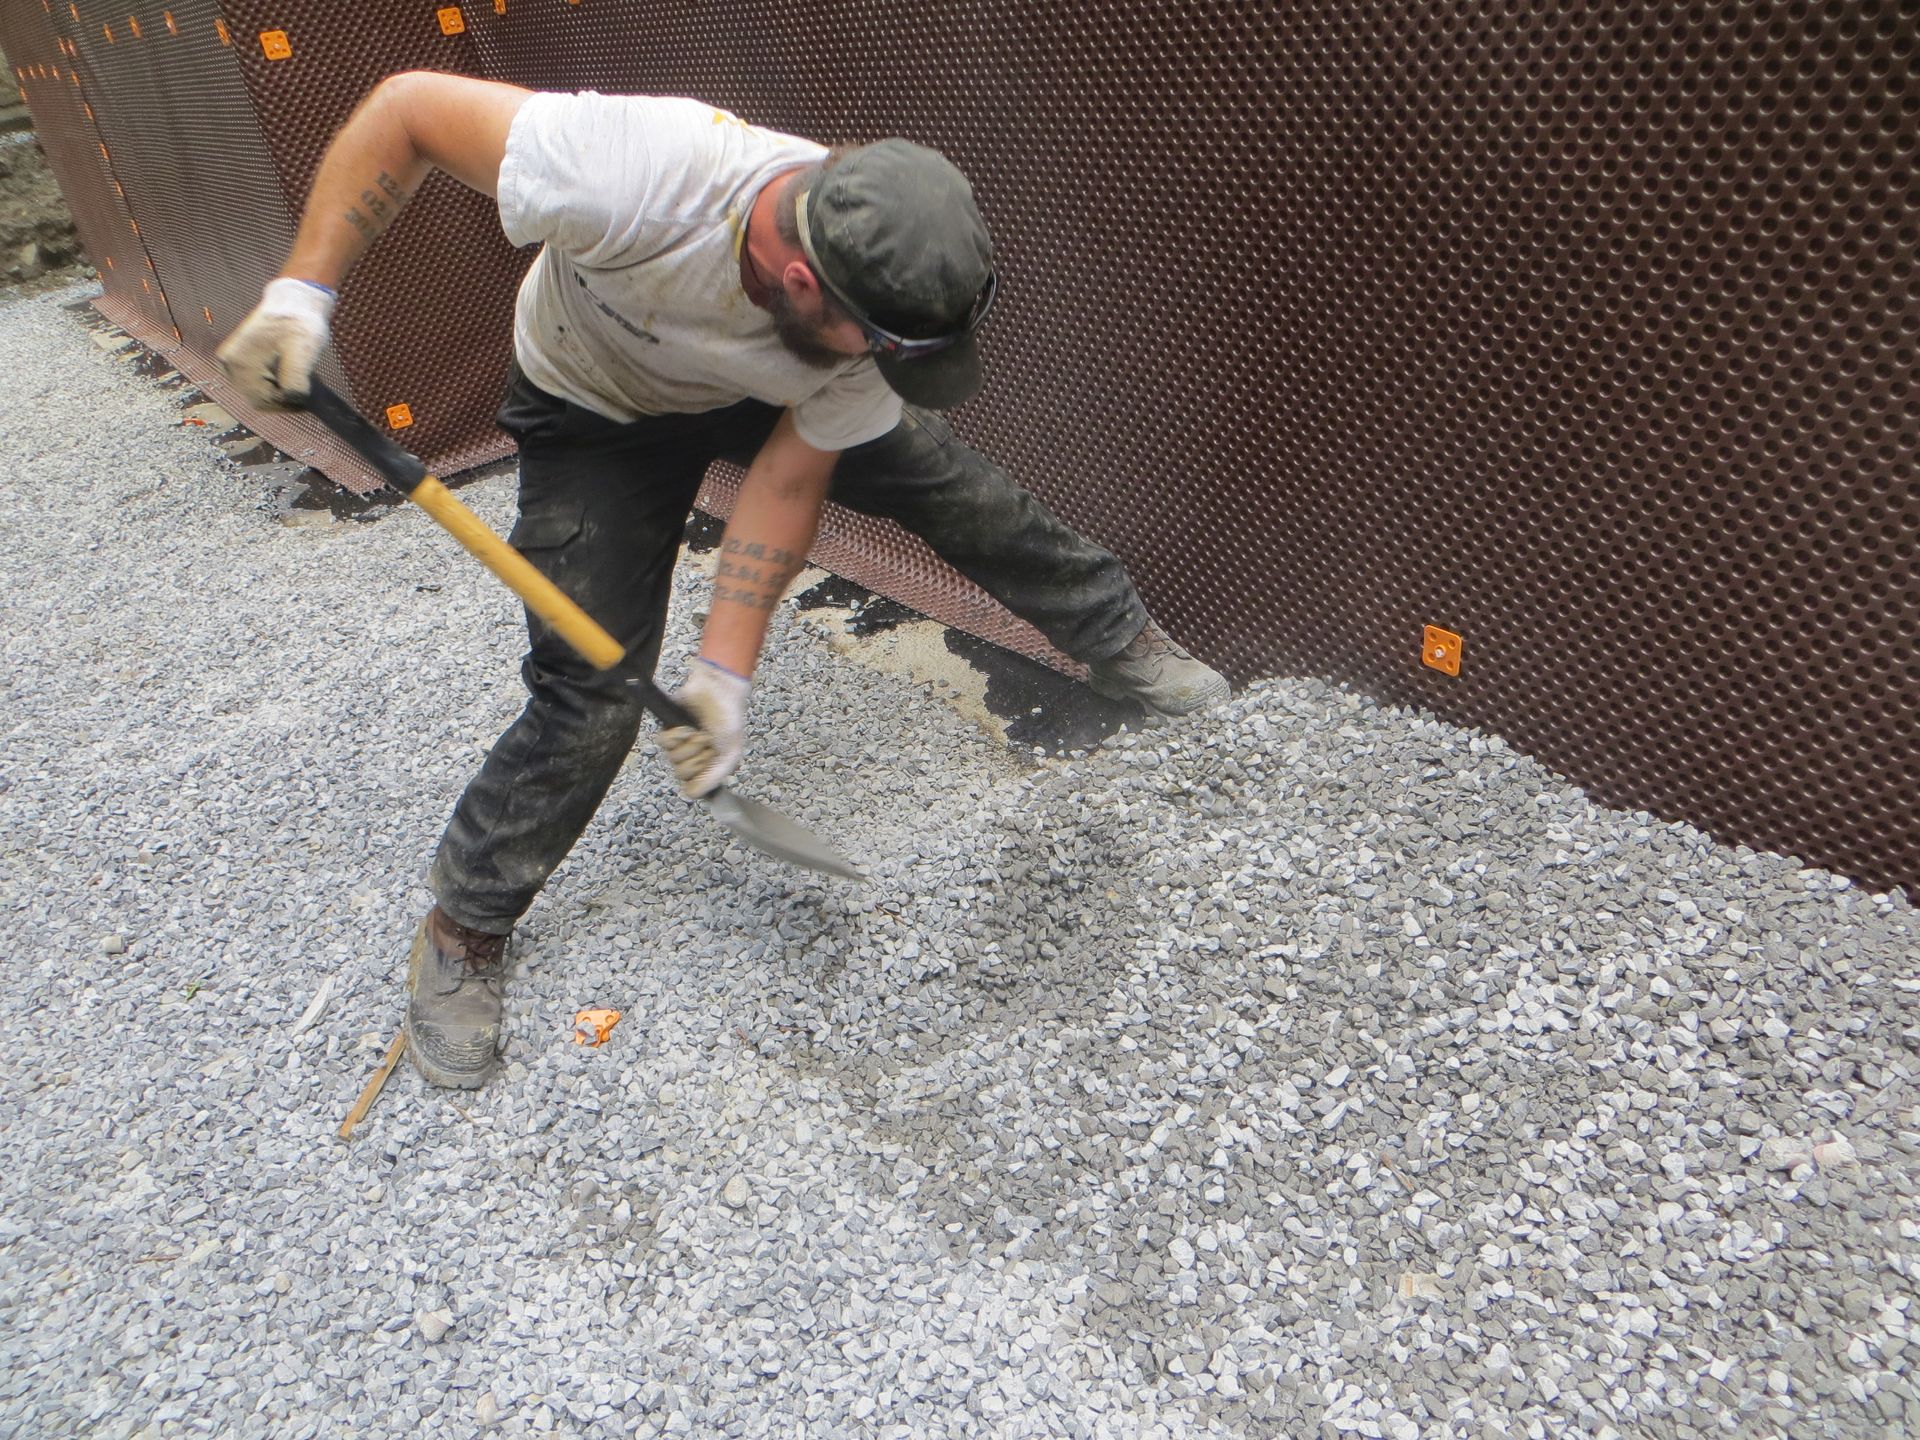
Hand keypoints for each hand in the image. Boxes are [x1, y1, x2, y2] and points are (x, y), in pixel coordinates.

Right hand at [215, 277, 335, 406]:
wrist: (294, 300)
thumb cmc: (298, 324)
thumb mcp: (302, 354)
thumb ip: (295, 382)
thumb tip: (292, 400)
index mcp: (238, 364)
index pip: (263, 401)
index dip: (287, 405)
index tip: (307, 399)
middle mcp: (228, 365)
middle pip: (258, 399)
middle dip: (283, 398)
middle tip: (304, 388)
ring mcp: (231, 362)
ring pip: (258, 392)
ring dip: (279, 391)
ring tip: (297, 377)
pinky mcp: (238, 358)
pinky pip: (255, 382)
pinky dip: (272, 383)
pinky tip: (287, 373)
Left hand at [655, 658, 751, 798]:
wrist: (718, 691)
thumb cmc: (729, 721)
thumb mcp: (730, 755)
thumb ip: (714, 778)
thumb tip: (691, 794)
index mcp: (707, 767)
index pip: (693, 785)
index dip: (701, 773)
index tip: (711, 759)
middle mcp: (691, 758)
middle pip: (681, 772)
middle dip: (696, 756)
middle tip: (707, 741)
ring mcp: (678, 744)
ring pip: (672, 758)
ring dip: (688, 744)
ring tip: (700, 731)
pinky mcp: (667, 730)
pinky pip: (663, 742)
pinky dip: (676, 734)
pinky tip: (687, 726)